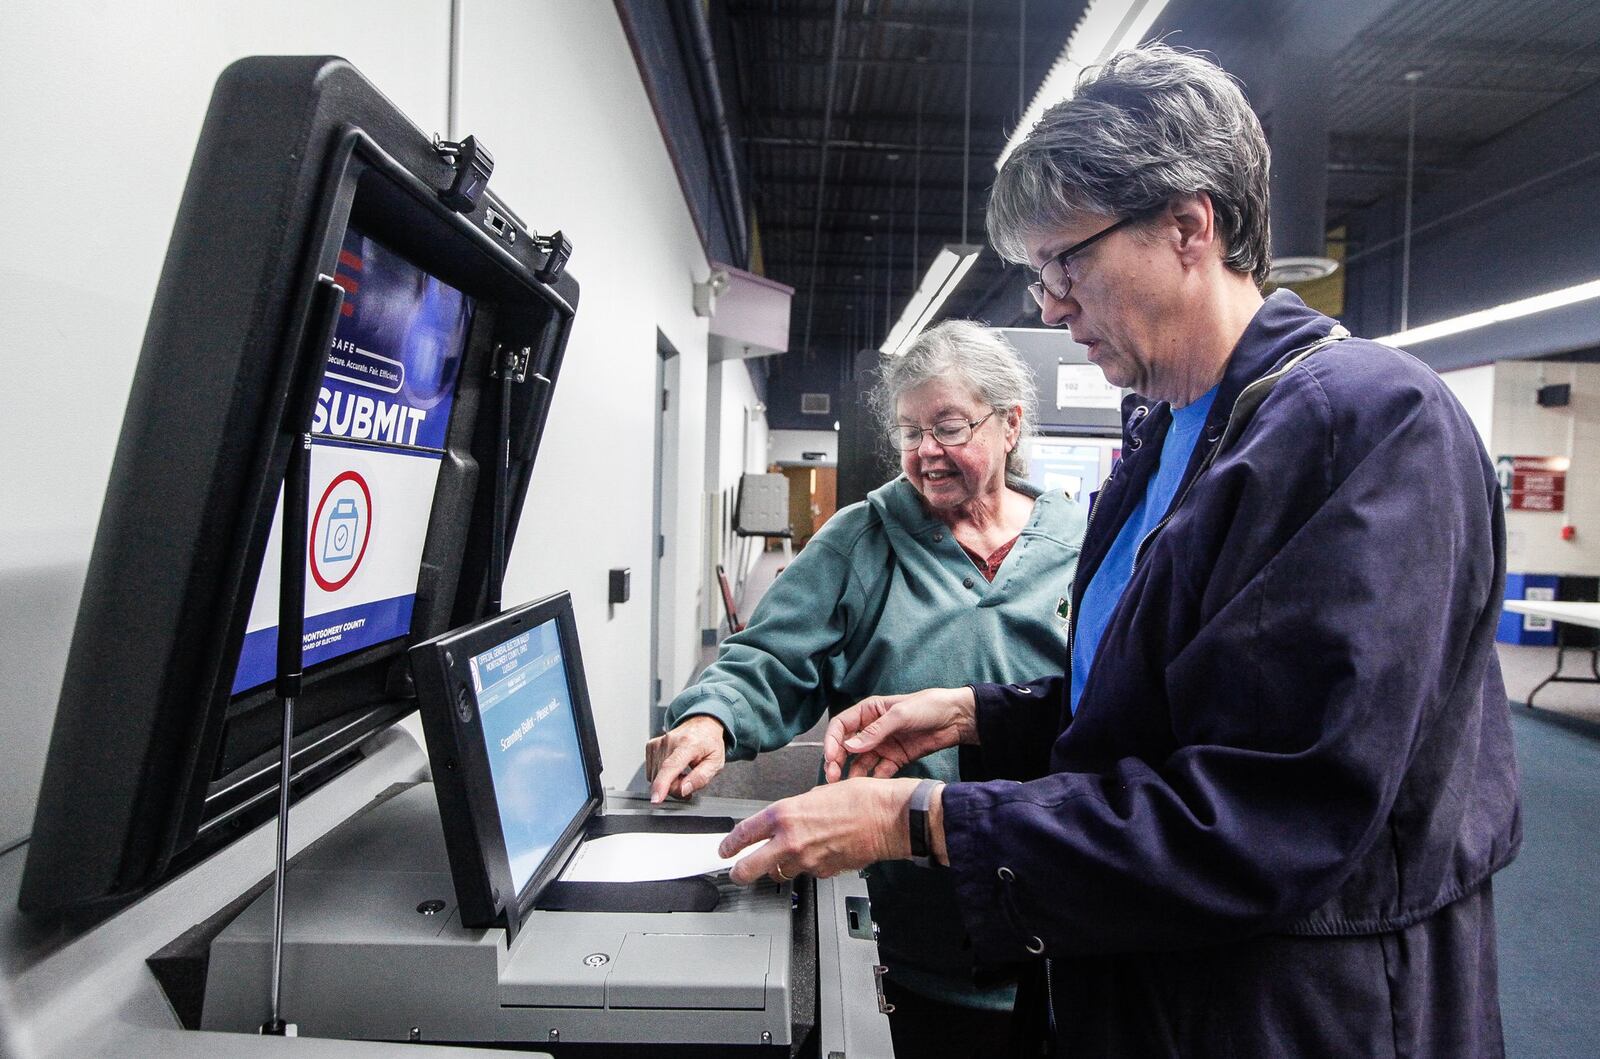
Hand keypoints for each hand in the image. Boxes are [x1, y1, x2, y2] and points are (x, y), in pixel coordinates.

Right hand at [645, 716, 727, 802]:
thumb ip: (701, 778)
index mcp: (689, 744)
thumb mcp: (716, 763)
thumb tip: (684, 790)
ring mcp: (658, 742)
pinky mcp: (651, 745)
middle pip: (664, 777)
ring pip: (656, 777)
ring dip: (669, 782)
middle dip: (676, 788)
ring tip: (683, 772)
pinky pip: (652, 772)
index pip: (671, 766)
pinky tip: (673, 768)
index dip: (662, 785)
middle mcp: (670, 741)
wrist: (702, 724)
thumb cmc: (709, 744)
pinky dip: (662, 775)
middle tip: (689, 783)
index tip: (656, 799)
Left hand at [718, 777, 922, 883]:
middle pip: (750, 868)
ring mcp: (806, 860)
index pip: (744, 833)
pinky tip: (821, 854)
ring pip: (781, 873)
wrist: (888, 818)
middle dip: (739, 873)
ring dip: (779, 869)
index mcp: (785, 814)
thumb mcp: (818, 793)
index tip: (725, 849)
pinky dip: (810, 867)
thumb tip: (790, 819)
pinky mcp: (824, 873)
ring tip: (788, 858)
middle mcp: (790, 840)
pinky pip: (809, 873)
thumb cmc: (861, 799)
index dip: (730, 844)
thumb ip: (798, 810)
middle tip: (736, 873)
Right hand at [823, 686, 978, 781]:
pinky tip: (870, 789)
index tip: (830, 758)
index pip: (841, 726)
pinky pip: (879, 771)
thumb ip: (875, 731)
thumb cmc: (929, 707)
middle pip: (846, 747)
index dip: (832, 741)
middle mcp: (872, 729)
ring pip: (860, 762)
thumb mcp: (900, 715)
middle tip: (833, 777)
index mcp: (868, 711)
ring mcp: (883, 745)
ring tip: (848, 788)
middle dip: (837, 761)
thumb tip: (849, 746)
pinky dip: (873, 780)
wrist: (957, 719)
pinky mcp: (895, 759)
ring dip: (852, 773)